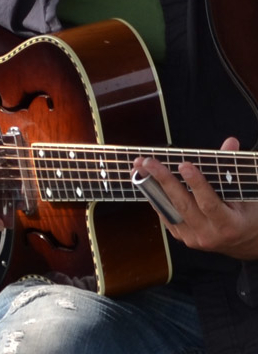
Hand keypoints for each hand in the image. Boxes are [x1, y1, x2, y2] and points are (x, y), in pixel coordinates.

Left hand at [133, 137, 257, 259]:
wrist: (245, 243)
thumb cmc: (248, 216)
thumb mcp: (247, 193)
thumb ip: (233, 169)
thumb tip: (229, 143)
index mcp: (228, 225)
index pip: (209, 203)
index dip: (196, 184)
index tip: (184, 165)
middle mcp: (208, 234)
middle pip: (181, 204)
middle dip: (163, 180)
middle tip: (148, 162)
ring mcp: (192, 237)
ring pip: (168, 209)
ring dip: (151, 187)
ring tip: (139, 168)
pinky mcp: (181, 236)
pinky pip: (165, 215)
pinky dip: (155, 197)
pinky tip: (145, 182)